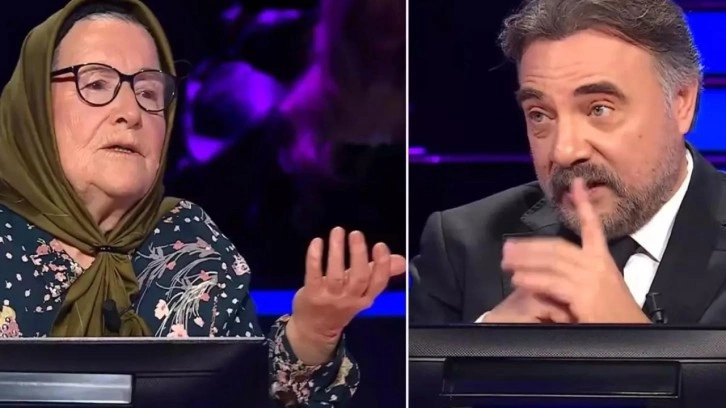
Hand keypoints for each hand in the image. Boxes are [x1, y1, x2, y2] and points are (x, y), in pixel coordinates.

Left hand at [287, 227, 404, 363]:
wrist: (314, 330)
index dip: (381, 264)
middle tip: (356, 234)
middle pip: (358, 277)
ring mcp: (330, 297)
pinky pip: (314, 273)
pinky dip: (315, 257)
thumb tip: (402, 260)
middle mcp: (350, 299)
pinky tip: (318, 242)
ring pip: (336, 274)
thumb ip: (379, 273)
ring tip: (338, 231)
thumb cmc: (341, 305)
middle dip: (358, 254)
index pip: (378, 283)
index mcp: (365, 298)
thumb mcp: (362, 292)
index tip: (380, 245)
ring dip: (337, 250)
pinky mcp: (312, 294)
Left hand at [500, 178, 649, 323]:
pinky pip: (552, 283)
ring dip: (525, 261)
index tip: (575, 184)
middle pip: (557, 246)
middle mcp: (597, 265)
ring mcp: (591, 279)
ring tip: (506, 262)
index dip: (583, 205)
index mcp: (603, 261)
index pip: (592, 227)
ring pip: (552, 262)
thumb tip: (549, 277)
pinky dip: (532, 280)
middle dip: (530, 245)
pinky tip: (518, 279)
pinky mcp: (584, 295)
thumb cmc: (616, 319)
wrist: (635, 337)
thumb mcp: (598, 292)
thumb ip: (575, 280)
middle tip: (507, 246)